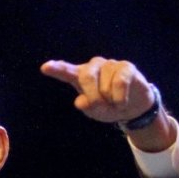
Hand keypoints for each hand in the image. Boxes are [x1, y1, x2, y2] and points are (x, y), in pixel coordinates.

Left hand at [40, 56, 175, 150]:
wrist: (133, 106)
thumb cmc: (109, 106)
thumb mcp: (96, 112)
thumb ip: (88, 107)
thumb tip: (81, 101)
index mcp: (80, 76)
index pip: (66, 71)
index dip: (56, 69)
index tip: (45, 68)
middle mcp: (93, 66)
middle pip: (86, 77)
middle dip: (94, 97)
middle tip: (101, 105)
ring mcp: (109, 64)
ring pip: (105, 85)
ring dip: (111, 100)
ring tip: (114, 100)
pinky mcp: (125, 66)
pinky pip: (120, 83)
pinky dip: (120, 98)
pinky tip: (122, 101)